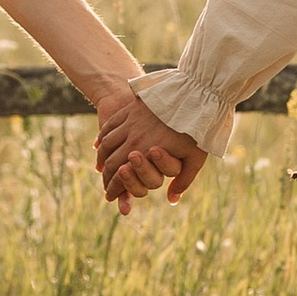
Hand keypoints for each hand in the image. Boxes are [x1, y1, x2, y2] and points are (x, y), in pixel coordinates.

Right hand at [94, 87, 206, 209]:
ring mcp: (130, 123)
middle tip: (106, 186)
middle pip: (110, 162)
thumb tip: (171, 200)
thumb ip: (182, 181)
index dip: (113, 189)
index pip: (121, 176)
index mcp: (146, 153)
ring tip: (102, 168)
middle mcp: (134, 139)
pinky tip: (100, 145)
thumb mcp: (194, 159)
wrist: (193, 95)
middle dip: (106, 177)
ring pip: (107, 144)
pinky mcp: (130, 110)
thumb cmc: (196, 130)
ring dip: (102, 159)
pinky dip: (102, 139)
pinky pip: (110, 127)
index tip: (110, 196)